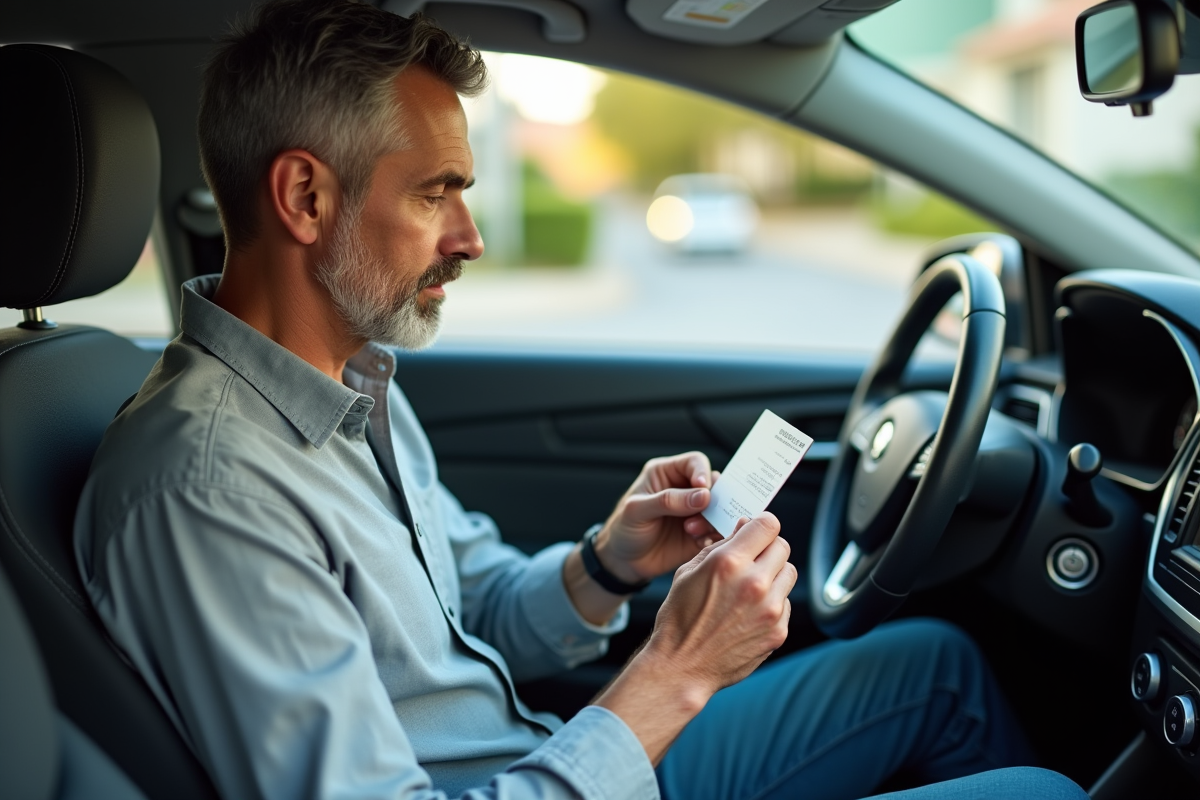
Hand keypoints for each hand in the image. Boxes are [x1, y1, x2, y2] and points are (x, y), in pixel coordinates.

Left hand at [594, 452, 721, 582]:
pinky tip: (701, 542)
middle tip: (703, 513)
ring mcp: (694, 512)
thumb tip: (703, 495)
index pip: (695, 462)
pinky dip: (714, 536)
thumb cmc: (623, 528)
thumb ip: (668, 500)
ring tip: (691, 531)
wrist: (623, 561)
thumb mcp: (637, 510)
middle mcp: (684, 490)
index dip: (703, 473)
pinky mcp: (701, 533)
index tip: (704, 489)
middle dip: (713, 499)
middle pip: (714, 484)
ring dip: (712, 519)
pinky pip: (718, 531)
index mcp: (666, 473)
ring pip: (719, 508)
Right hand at [645, 513, 794, 694]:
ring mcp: (770, 609)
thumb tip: (744, 527)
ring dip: (774, 573)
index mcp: (729, 563)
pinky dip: (773, 601)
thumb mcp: (688, 571)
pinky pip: (786, 602)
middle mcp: (755, 583)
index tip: (755, 531)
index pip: (768, 525)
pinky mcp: (778, 631)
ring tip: (751, 586)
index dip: (761, 525)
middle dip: (767, 548)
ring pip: (789, 573)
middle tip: (751, 559)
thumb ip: (720, 546)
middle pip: (782, 546)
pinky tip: (750, 611)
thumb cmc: (680, 617)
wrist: (682, 666)